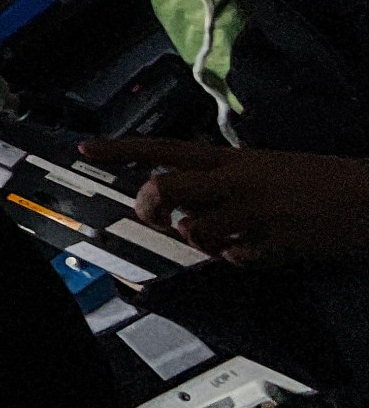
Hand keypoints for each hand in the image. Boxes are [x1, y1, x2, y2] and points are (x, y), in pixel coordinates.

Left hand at [78, 138, 368, 267]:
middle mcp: (236, 182)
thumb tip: (187, 196)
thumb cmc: (322, 181)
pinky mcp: (270, 244)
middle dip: (148, 208)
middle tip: (156, 218)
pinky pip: (231, 258)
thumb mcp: (266, 166)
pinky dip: (236, 259)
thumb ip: (223, 177)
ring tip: (225, 236)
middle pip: (163, 189)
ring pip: (191, 231)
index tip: (86, 148)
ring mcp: (251, 214)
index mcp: (234, 159)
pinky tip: (258, 248)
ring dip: (198, 240)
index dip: (121, 149)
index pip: (165, 148)